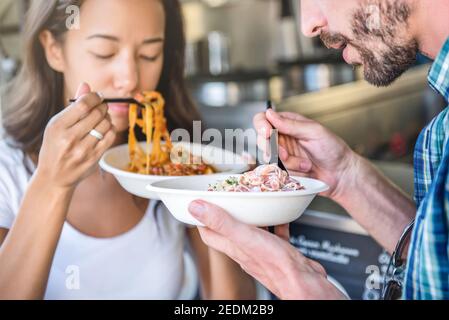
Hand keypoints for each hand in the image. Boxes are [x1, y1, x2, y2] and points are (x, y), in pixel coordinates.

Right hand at [36, 83, 115, 189]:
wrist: (54, 176)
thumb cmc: (55, 146)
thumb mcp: (57, 125)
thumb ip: (73, 105)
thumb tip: (86, 85)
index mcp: (57, 126)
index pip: (83, 105)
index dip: (95, 97)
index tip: (98, 96)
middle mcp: (69, 138)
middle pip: (97, 114)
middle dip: (103, 107)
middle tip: (103, 106)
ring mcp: (83, 150)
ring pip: (106, 125)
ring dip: (108, 118)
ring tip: (103, 118)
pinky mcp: (94, 158)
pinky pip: (110, 137)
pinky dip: (111, 129)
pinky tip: (106, 129)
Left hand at [188, 200, 346, 299]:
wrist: (303, 283)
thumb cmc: (275, 263)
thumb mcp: (244, 237)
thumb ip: (221, 222)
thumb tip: (195, 208)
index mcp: (233, 247)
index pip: (209, 234)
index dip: (203, 219)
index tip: (202, 204)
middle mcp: (245, 251)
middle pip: (229, 231)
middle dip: (228, 213)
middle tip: (229, 198)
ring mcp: (262, 252)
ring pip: (252, 232)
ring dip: (252, 217)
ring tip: (255, 202)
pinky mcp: (280, 253)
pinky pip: (275, 235)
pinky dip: (276, 223)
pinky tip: (281, 216)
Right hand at [253, 109, 358, 199]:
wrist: (341, 174)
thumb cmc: (333, 149)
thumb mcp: (314, 132)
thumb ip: (291, 124)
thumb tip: (270, 113)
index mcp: (288, 123)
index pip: (264, 119)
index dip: (261, 125)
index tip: (267, 133)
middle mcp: (282, 137)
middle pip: (262, 140)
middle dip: (273, 149)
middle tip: (285, 154)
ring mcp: (282, 154)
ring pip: (270, 158)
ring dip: (288, 162)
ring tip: (306, 164)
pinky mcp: (284, 169)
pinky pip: (278, 171)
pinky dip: (292, 171)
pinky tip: (305, 170)